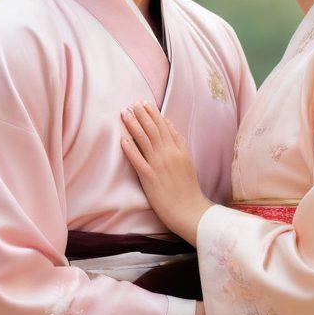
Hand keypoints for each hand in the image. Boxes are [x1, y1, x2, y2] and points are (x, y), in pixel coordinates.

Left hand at [121, 100, 211, 244]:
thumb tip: (170, 124)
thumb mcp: (188, 161)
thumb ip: (179, 142)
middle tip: (133, 103)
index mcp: (179, 150)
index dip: (153, 114)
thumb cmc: (188, 188)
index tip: (145, 103)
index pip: (164, 127)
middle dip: (142, 114)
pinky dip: (130, 149)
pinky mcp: (150, 178)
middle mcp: (169, 154)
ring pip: (144, 140)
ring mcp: (159, 165)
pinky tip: (122, 139)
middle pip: (153, 130)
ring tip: (125, 114)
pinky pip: (138, 160)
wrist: (190, 211)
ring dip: (134, 125)